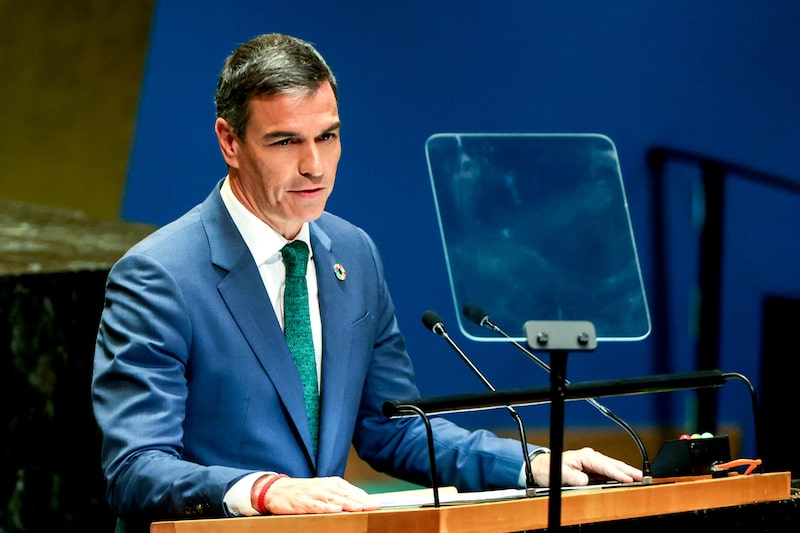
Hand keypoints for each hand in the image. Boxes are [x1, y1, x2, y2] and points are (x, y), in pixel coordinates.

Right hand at [261, 475, 380, 514]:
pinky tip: (336, 510)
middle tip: (374, 506)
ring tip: (360, 508)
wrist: (279, 490)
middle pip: (347, 495)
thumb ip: (341, 496)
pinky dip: (327, 508)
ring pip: (334, 500)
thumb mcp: (325, 490)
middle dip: (361, 501)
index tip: (377, 504)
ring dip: (348, 504)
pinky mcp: (303, 502)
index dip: (365, 498)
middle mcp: (326, 487)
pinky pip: (317, 506)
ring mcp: (315, 494)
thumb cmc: (305, 491)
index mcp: (333, 483)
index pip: (353, 491)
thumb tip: (361, 502)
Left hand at [531, 447, 642, 486]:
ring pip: (613, 468)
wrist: (542, 468)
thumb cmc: (550, 468)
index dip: (617, 473)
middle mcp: (591, 458)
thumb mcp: (560, 473)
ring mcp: (593, 464)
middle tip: (643, 477)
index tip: (629, 479)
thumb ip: (573, 477)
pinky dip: (619, 477)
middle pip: (613, 464)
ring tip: (640, 479)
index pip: (605, 466)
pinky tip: (627, 481)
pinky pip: (609, 474)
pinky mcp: (593, 471)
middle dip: (629, 471)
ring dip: (626, 473)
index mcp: (585, 456)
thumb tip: (585, 481)